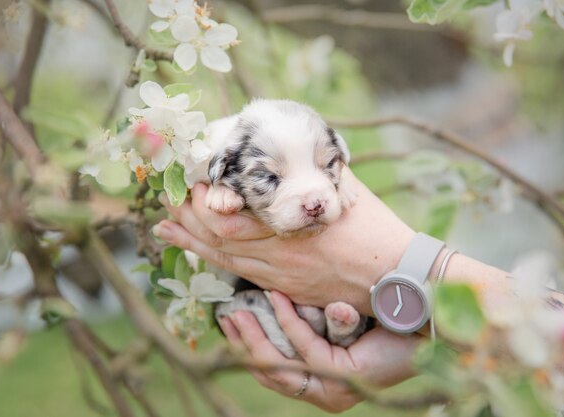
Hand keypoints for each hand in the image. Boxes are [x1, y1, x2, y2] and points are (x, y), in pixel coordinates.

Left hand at [155, 172, 414, 314]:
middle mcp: (280, 255)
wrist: (398, 277)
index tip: (188, 180)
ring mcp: (280, 277)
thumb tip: (286, 146)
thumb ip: (311, 168)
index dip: (200, 201)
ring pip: (223, 260)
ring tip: (165, 225)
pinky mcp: (285, 289)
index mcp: (294, 224)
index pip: (228, 217)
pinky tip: (195, 252)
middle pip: (217, 238)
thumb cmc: (375, 228)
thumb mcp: (344, 187)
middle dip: (187, 218)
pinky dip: (213, 261)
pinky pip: (240, 276)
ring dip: (192, 242)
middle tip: (166, 197)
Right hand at [219, 291, 420, 411]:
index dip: (247, 347)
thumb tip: (268, 293)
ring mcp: (334, 390)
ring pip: (281, 366)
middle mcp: (325, 393)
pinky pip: (305, 348)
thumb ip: (304, 318)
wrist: (422, 316)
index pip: (273, 373)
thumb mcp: (330, 318)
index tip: (229, 320)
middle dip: (244, 343)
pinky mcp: (343, 376)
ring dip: (257, 335)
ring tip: (238, 309)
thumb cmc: (377, 314)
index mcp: (321, 384)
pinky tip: (275, 298)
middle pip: (270, 373)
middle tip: (226, 314)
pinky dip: (288, 321)